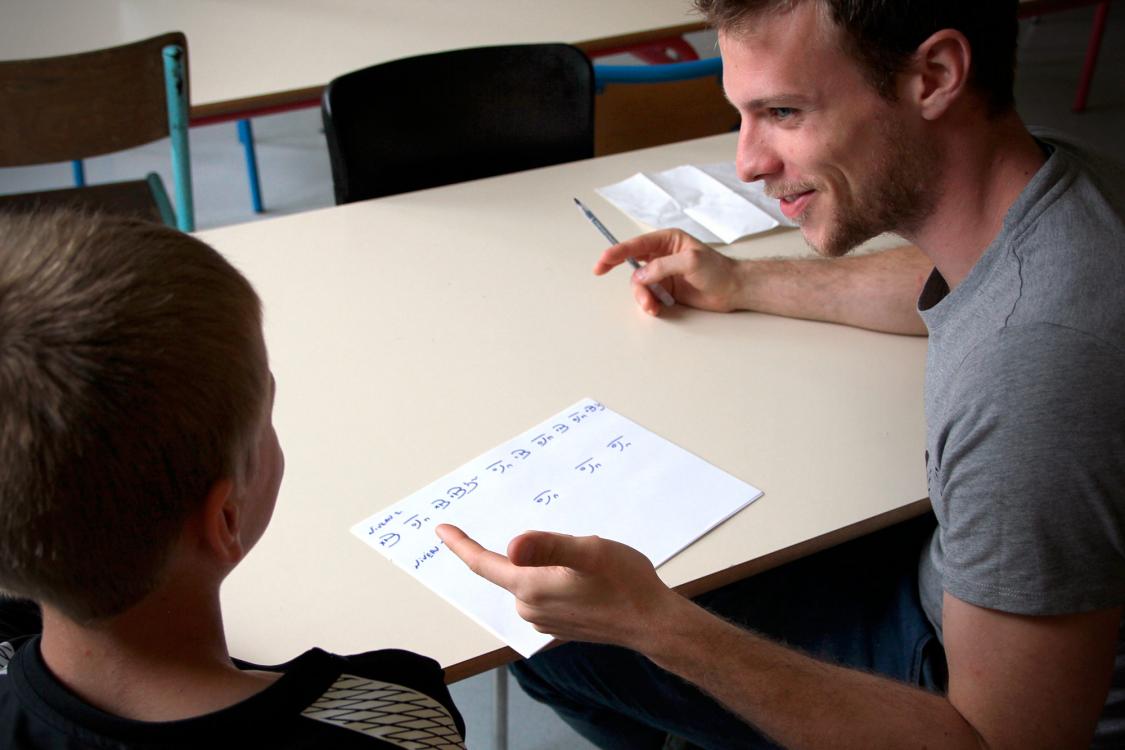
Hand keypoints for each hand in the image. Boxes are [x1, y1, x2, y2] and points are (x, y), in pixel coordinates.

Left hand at [436, 524, 679, 648]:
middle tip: (561, 542)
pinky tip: (580, 578)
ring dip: (541, 566)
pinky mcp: (559, 626)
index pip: (484, 565)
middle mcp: (530, 609)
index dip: (461, 546)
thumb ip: (549, 546)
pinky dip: (550, 580)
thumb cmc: (625, 583)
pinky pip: (542, 595)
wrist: (652, 623)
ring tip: (581, 562)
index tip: (441, 530)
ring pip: (528, 582)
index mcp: (530, 588)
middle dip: (521, 552)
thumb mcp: (589, 551)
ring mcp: (544, 621)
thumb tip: (512, 546)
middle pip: (509, 572)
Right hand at [592, 228, 742, 315]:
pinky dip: (649, 304)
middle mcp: (662, 256)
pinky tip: (657, 308)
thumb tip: (640, 275)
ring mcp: (663, 274)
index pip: (636, 245)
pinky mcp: (666, 291)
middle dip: (626, 276)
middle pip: (632, 265)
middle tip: (602, 274)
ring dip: (642, 296)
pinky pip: (648, 296)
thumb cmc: (717, 270)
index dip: (617, 252)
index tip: (603, 261)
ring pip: (640, 285)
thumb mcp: (690, 262)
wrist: (733, 290)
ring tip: (652, 306)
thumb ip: (663, 267)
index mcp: (667, 241)